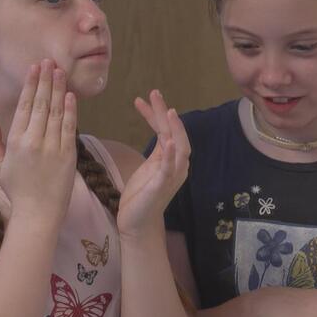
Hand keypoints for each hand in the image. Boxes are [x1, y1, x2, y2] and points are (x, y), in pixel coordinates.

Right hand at [0, 59, 76, 221]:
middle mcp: (34, 141)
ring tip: (60, 71)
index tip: (34, 68)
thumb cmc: (17, 190)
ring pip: (56, 112)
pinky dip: (70, 110)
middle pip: (40, 104)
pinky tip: (70, 95)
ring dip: (58, 89)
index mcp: (15, 142)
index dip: (30, 85)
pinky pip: (70, 127)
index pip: (24, 106)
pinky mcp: (68, 155)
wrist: (38, 213)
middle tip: (49, 61)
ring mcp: (52, 147)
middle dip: (45, 80)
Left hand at [116, 90, 189, 239]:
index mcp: (171, 159)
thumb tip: (161, 133)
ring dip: (174, 130)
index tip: (143, 99)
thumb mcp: (150, 167)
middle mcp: (176, 166)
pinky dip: (169, 154)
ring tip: (168, 111)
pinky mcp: (162, 187)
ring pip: (179, 148)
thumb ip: (158, 151)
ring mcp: (171, 176)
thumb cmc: (142, 195)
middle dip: (166, 113)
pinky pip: (169, 169)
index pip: (166, 131)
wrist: (137, 223)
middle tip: (155, 93)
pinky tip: (166, 141)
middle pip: (176, 134)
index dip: (157, 114)